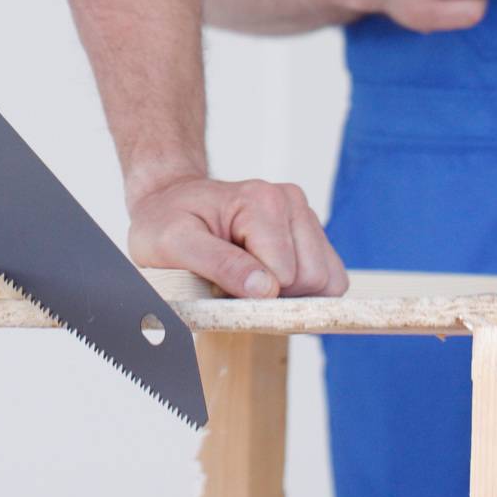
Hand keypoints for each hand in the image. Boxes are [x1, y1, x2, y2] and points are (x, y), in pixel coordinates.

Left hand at [128, 175, 347, 298]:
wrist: (168, 202)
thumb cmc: (166, 221)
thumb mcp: (175, 243)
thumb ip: (219, 264)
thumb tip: (266, 289)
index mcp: (261, 201)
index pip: (285, 276)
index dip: (256, 294)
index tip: (222, 283)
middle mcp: (289, 201)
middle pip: (315, 279)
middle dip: (278, 295)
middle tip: (235, 281)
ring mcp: (302, 215)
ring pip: (328, 281)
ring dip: (293, 294)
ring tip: (251, 277)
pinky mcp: (309, 233)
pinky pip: (330, 278)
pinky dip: (303, 291)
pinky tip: (269, 278)